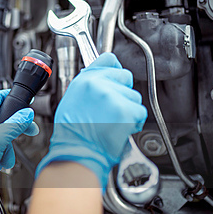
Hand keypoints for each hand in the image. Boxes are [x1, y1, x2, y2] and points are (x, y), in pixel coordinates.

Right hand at [36, 53, 147, 188]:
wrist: (77, 154)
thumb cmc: (73, 134)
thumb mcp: (72, 101)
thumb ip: (90, 86)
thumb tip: (103, 80)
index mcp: (84, 80)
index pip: (109, 59)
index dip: (114, 71)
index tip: (115, 78)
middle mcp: (99, 84)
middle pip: (126, 77)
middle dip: (123, 92)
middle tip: (112, 109)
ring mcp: (113, 97)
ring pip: (134, 96)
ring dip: (129, 109)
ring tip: (113, 122)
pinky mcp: (126, 111)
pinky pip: (140, 111)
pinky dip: (134, 122)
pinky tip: (120, 128)